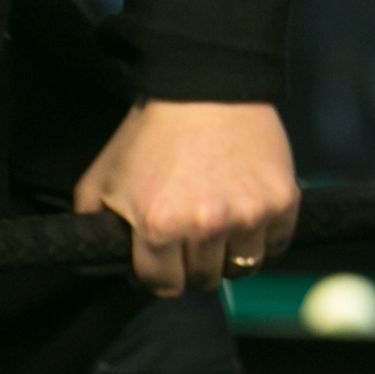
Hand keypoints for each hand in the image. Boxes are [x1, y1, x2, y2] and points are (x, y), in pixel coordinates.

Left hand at [73, 100, 299, 296]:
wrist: (204, 88)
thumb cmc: (148, 134)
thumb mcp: (102, 179)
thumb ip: (93, 224)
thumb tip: (98, 263)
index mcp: (158, 227)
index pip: (163, 284)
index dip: (158, 274)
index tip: (162, 261)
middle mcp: (205, 227)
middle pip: (203, 279)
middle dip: (192, 265)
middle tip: (189, 238)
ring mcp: (247, 216)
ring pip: (242, 268)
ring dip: (229, 254)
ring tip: (218, 225)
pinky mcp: (282, 202)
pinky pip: (275, 245)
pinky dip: (262, 237)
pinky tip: (245, 214)